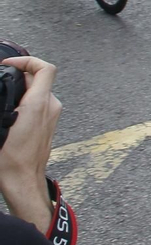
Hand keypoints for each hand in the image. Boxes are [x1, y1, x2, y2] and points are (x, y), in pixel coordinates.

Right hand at [0, 55, 60, 225]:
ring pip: (37, 92)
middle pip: (38, 79)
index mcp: (39, 105)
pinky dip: (23, 103)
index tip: (8, 65)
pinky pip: (37, 105)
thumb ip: (1, 106)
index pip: (45, 69)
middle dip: (17, 77)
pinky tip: (7, 113)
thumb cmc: (10, 162)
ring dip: (19, 91)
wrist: (23, 183)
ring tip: (0, 100)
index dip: (27, 60)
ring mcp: (51, 116)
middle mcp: (50, 107)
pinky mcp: (48, 125)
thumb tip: (2, 97)